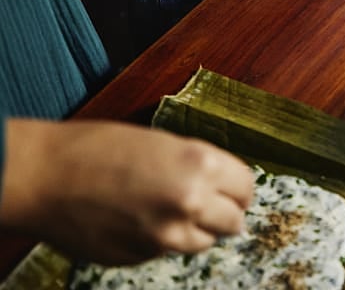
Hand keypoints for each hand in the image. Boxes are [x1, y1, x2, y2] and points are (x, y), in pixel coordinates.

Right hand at [0, 119, 253, 264]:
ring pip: (203, 242)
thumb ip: (198, 166)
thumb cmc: (98, 148)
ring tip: (168, 209)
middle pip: (233, 221)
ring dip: (195, 229)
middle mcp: (189, 203)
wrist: (44, 176)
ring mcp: (164, 236)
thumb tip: (223, 185)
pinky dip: (160, 240)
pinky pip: (166, 251)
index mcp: (200, 165)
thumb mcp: (163, 142)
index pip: (246, 188)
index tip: (231, 187)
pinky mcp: (140, 257)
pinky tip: (137, 219)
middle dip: (224, 211)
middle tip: (208, 202)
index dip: (238, 186)